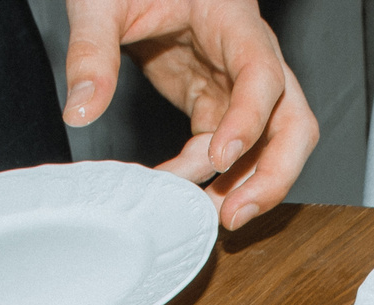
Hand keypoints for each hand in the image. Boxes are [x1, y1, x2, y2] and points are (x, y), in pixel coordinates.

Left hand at [62, 0, 319, 230]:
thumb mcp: (103, 1)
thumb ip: (91, 51)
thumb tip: (80, 110)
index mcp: (232, 18)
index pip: (261, 73)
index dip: (249, 119)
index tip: (220, 158)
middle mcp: (247, 54)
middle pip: (292, 121)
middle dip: (273, 174)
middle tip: (235, 214)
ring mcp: (235, 83)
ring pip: (269, 143)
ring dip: (245, 185)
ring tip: (206, 215)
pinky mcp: (215, 102)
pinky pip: (225, 149)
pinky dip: (207, 175)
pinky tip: (177, 187)